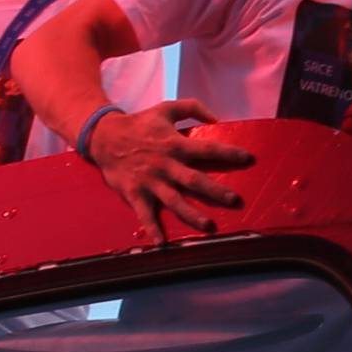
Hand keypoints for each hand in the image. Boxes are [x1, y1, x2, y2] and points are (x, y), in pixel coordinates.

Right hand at [88, 103, 254, 241]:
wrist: (103, 136)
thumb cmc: (139, 124)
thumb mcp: (165, 109)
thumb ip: (192, 108)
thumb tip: (216, 118)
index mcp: (175, 144)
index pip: (207, 148)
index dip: (228, 153)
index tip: (249, 158)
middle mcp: (165, 165)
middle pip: (194, 180)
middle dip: (216, 191)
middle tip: (235, 200)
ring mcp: (150, 181)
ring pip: (174, 201)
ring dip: (191, 215)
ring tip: (209, 226)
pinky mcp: (135, 193)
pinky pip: (145, 213)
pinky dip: (152, 229)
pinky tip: (161, 244)